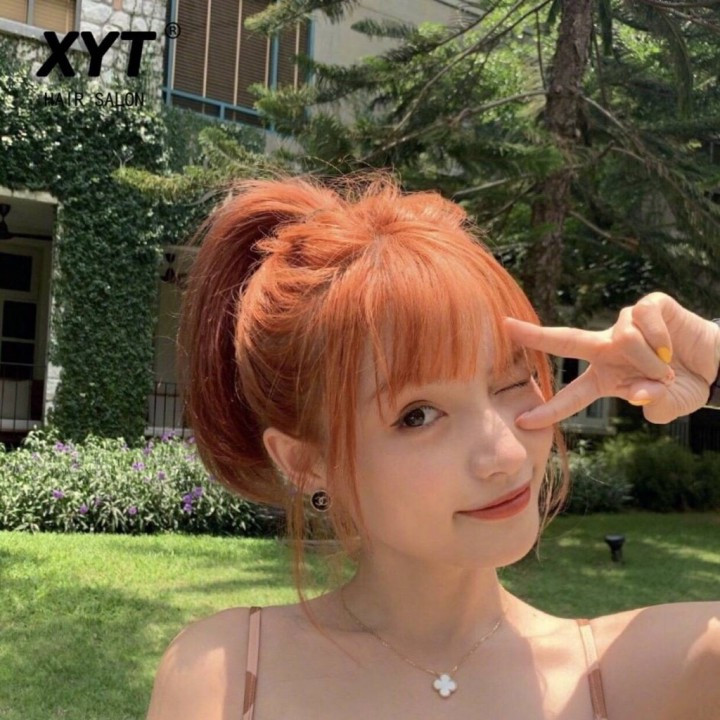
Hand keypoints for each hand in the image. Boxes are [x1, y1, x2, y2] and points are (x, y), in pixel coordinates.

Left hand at [503, 292, 719, 428]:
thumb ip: (655, 403)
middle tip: (505, 326)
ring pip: (623, 339)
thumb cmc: (686, 384)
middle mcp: (607, 349)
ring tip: (667, 367)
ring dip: (650, 359)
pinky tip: (671, 346)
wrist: (717, 363)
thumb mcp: (670, 404)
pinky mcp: (648, 306)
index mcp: (604, 378)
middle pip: (565, 340)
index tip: (523, 422)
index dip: (549, 410)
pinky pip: (643, 320)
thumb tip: (639, 394)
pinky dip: (661, 340)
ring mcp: (624, 325)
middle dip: (534, 334)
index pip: (571, 396)